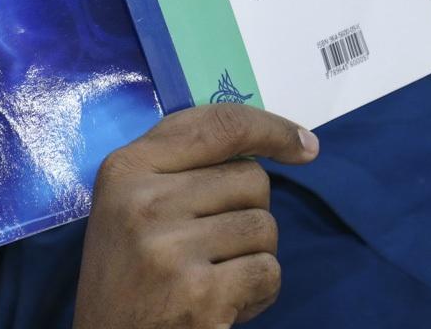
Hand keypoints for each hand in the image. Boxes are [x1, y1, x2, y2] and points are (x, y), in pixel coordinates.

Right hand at [73, 104, 319, 328]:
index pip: (217, 124)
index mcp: (126, 169)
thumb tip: (272, 139)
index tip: (304, 143)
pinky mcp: (199, 293)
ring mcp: (170, 248)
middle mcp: (143, 201)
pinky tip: (224, 305)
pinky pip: (268, 272)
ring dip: (254, 255)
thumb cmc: (128, 275)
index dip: (270, 128)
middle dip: (249, 212)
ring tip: (214, 277)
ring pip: (264, 226)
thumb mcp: (130, 205)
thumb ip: (180, 164)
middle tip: (212, 247)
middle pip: (251, 178)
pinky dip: (258, 293)